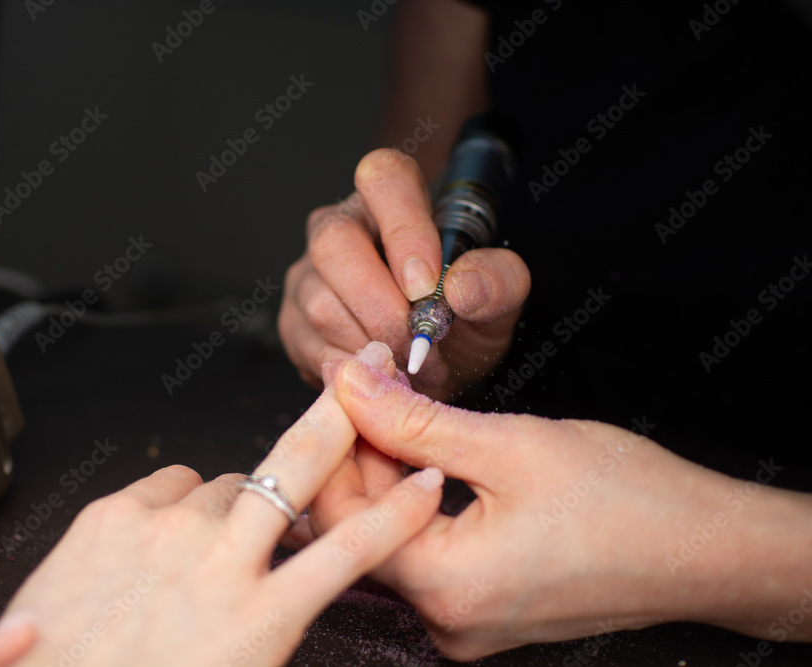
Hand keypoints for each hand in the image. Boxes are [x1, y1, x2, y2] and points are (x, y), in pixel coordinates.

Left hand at [0, 343, 441, 666]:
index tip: (423, 486)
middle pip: (294, 469)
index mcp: (256, 618)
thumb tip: (285, 582)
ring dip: (233, 502)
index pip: (349, 552)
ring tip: (212, 540)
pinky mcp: (112, 514)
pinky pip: (168, 483)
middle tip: (357, 379)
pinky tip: (164, 533)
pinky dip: (178, 501)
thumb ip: (268, 626)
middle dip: (334, 421)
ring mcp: (162, 531)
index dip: (396, 514)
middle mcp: (216, 562)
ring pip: (225, 481)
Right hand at [279, 148, 529, 402]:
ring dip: (373, 346)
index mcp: (393, 200)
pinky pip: (311, 346)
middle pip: (335, 243)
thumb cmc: (462, 319)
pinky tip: (382, 374)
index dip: (403, 229)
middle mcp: (339, 225)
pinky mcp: (293, 322)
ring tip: (411, 365)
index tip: (426, 287)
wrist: (434, 368)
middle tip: (420, 345)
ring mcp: (307, 273)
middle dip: (382, 307)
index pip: (383, 178)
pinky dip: (354, 370)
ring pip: (322, 303)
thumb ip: (498, 281)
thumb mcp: (499, 299)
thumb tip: (462, 286)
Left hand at [312, 350, 811, 658]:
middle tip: (374, 388)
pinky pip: (424, 556)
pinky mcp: (482, 612)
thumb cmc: (626, 498)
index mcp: (446, 588)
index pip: (339, 517)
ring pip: (390, 540)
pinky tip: (426, 459)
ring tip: (402, 413)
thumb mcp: (508, 444)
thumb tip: (348, 385)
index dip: (332, 442)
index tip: (345, 385)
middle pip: (360, 531)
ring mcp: (464, 624)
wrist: (705, 548)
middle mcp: (445, 622)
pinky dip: (415, 504)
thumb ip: (413, 421)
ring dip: (386, 475)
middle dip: (358, 453)